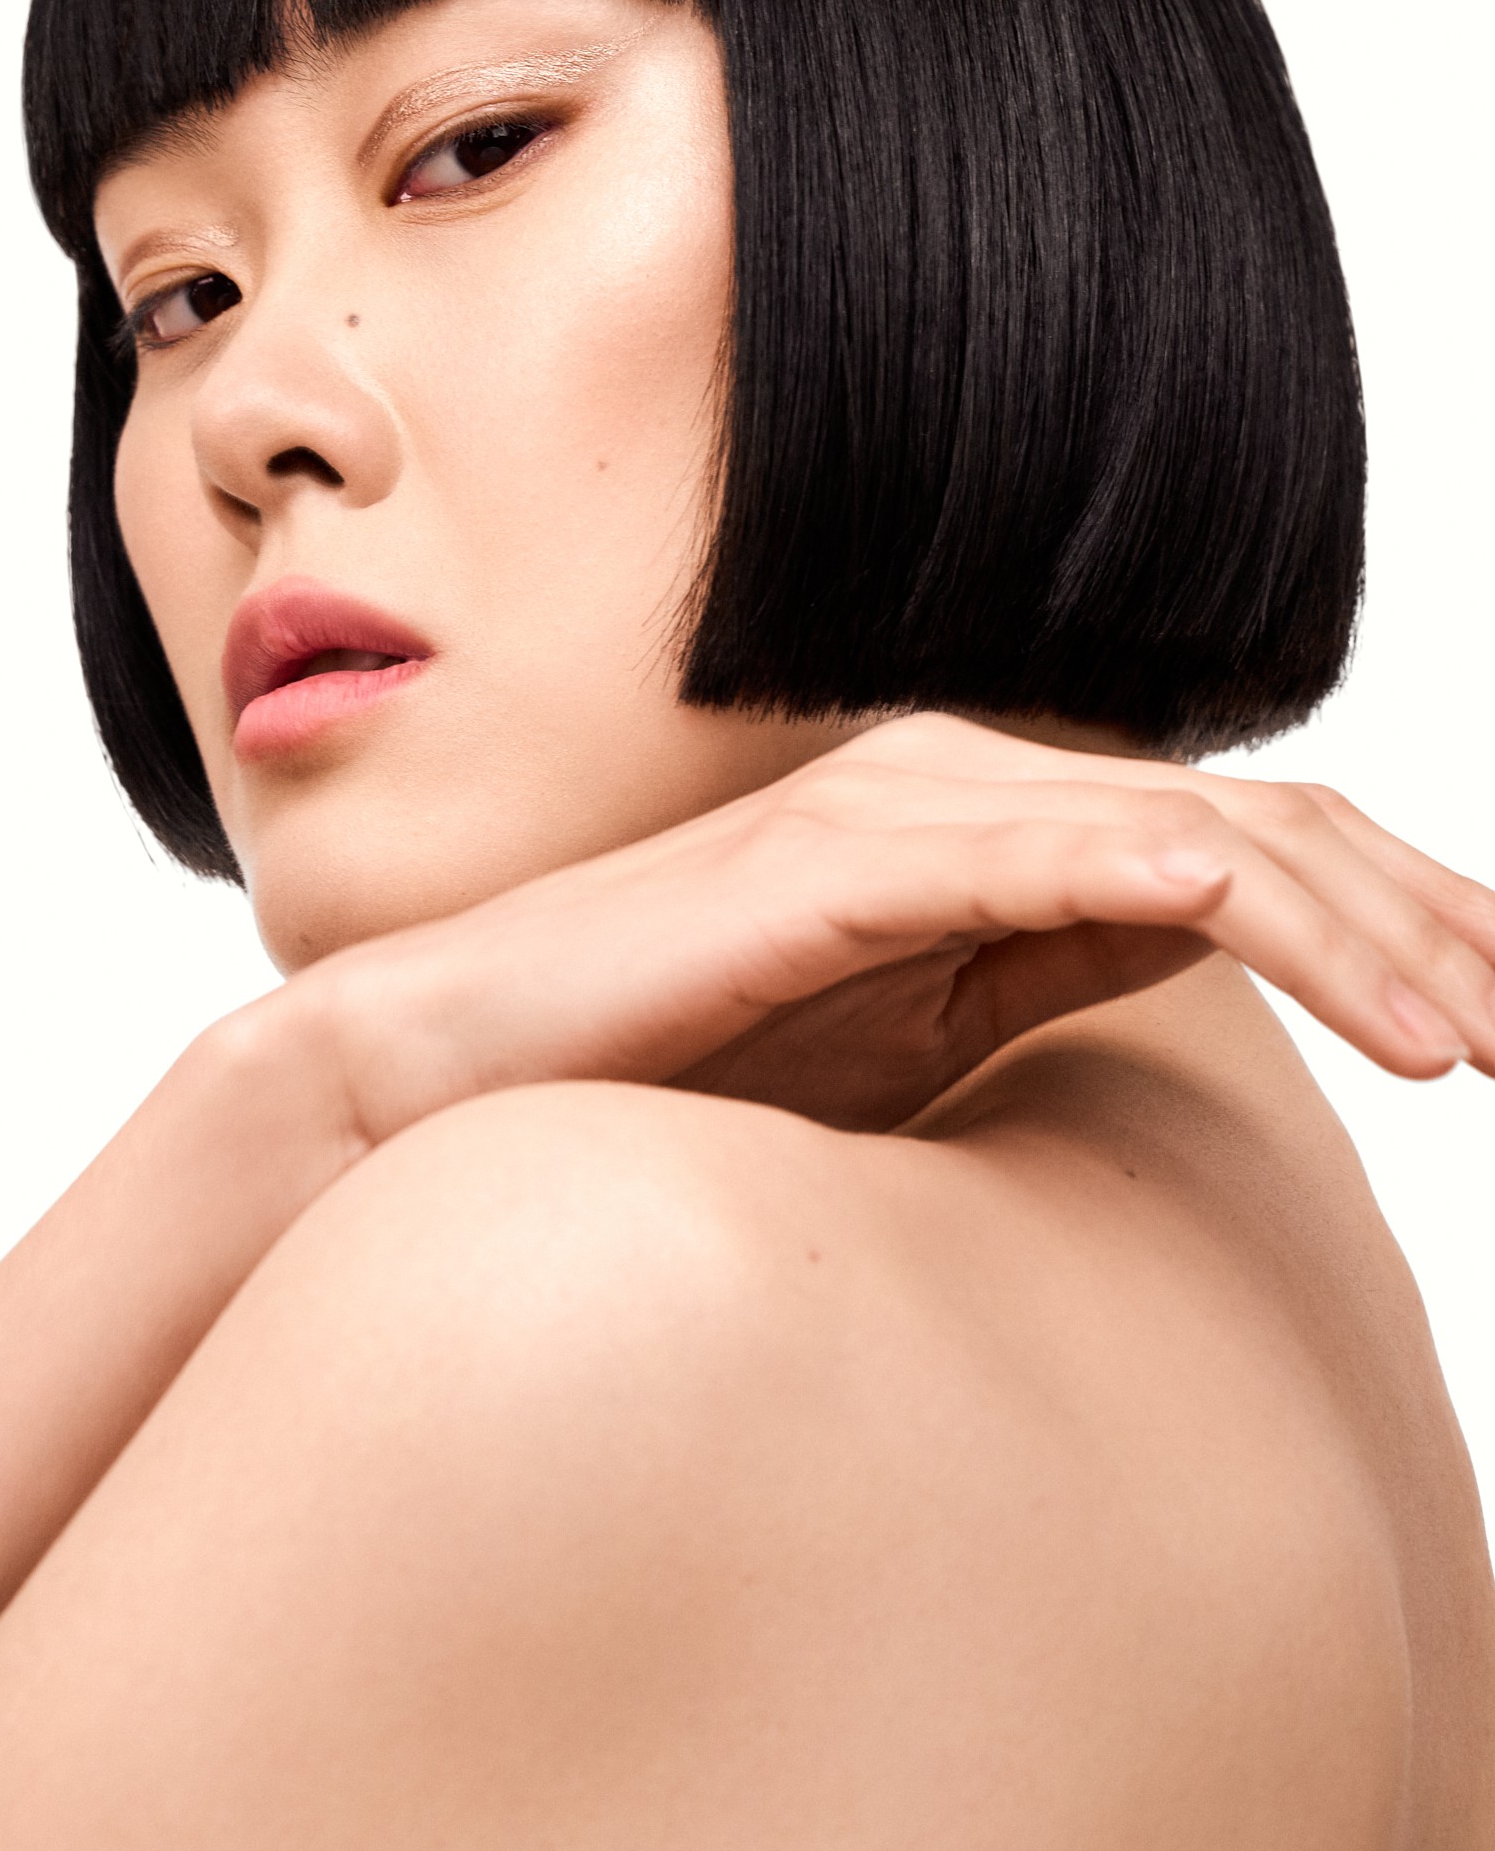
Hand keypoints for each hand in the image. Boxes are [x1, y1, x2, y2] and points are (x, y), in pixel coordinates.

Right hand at [304, 714, 1494, 1142]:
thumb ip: (1059, 953)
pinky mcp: (816, 864)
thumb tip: (1214, 933)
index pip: (1265, 853)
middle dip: (1430, 927)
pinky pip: (1011, 852)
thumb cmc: (687, 1051)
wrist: (458, 1066)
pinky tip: (1230, 909)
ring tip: (1465, 1034)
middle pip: (1268, 830)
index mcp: (1013, 824)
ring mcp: (897, 809)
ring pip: (1181, 838)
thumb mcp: (928, 1018)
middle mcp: (974, 784)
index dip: (1414, 923)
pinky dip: (1136, 869)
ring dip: (1345, 927)